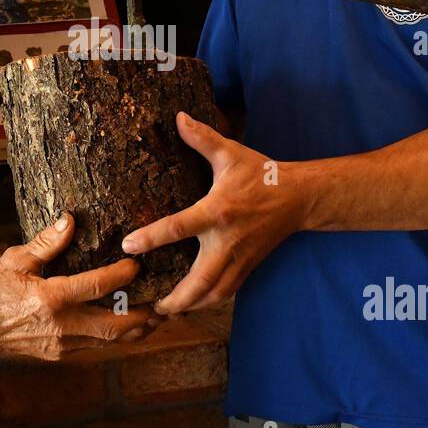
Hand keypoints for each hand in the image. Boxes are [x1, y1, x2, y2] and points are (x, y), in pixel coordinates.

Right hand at [0, 213, 155, 361]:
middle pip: (113, 326)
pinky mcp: (62, 354)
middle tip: (164, 301)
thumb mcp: (16, 261)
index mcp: (49, 298)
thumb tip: (71, 218)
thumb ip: (47, 242)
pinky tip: (128, 323)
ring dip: (135, 329)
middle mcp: (61, 326)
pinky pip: (97, 346)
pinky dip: (116, 336)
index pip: (94, 287)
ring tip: (157, 315)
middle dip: (142, 315)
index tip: (137, 264)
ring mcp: (63, 345)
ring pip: (110, 341)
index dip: (121, 276)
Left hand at [121, 111, 303, 315]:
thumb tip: (178, 117)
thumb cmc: (262, 174)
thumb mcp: (231, 153)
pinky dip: (209, 301)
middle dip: (176, 298)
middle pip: (200, 280)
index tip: (128, 246)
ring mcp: (240, 257)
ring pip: (215, 293)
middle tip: (152, 306)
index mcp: (217, 211)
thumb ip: (202, 138)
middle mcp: (227, 240)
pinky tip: (193, 304)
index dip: (151, 238)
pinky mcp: (249, 266)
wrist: (300, 197)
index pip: (179, 227)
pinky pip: (228, 292)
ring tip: (168, 310)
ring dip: (191, 306)